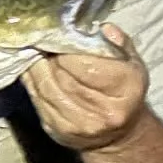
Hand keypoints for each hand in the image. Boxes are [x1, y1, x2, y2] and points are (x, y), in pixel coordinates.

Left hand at [23, 23, 149, 152]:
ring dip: (36, 67)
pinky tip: (30, 68)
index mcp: (126, 90)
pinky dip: (31, 82)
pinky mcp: (58, 131)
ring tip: (35, 50)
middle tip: (42, 39)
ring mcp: (80, 126)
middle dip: (50, 56)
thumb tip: (104, 29)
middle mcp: (104, 112)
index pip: (87, 66)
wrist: (118, 133)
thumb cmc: (123, 90)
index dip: (68, 49)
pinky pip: (38, 101)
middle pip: (64, 78)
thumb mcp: (132, 63)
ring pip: (47, 89)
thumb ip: (119, 44)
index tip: (59, 35)